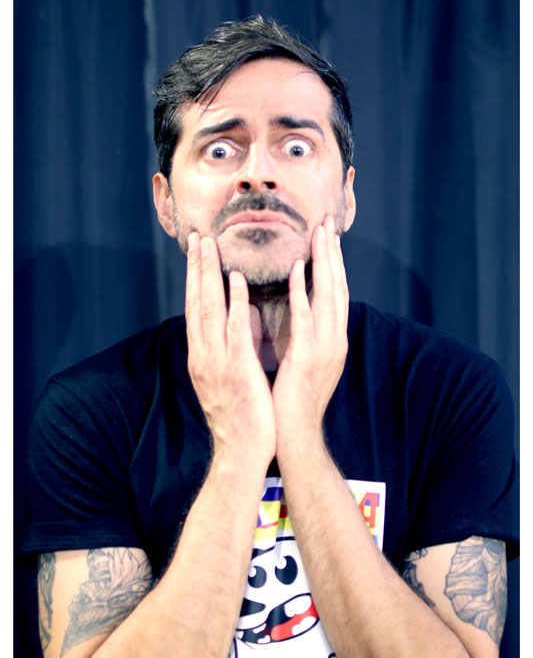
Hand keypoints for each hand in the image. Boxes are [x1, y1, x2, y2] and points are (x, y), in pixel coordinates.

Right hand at [185, 233, 275, 466]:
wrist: (242, 452)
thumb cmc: (240, 416)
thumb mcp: (228, 378)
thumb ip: (232, 345)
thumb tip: (242, 315)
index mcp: (201, 357)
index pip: (195, 310)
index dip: (195, 279)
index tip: (196, 253)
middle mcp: (203, 355)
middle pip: (195, 303)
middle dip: (196, 268)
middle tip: (197, 236)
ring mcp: (217, 361)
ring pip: (208, 309)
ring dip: (208, 275)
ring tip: (209, 245)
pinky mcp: (236, 369)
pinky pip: (234, 329)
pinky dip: (233, 302)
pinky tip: (236, 279)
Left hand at [272, 215, 348, 450]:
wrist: (295, 433)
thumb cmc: (294, 398)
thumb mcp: (304, 360)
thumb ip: (305, 333)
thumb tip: (298, 309)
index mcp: (334, 339)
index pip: (337, 293)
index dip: (334, 264)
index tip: (328, 236)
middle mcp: (335, 340)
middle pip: (338, 288)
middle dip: (334, 255)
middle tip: (328, 223)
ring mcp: (325, 348)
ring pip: (329, 296)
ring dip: (325, 263)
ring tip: (319, 234)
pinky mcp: (308, 358)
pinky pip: (306, 318)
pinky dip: (304, 292)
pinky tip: (299, 270)